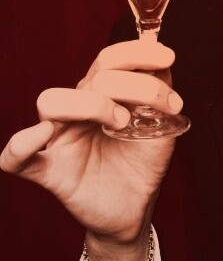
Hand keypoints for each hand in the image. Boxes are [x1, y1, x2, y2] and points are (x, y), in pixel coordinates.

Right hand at [0, 39, 180, 243]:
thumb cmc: (142, 161)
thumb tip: (162, 65)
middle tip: (154, 110)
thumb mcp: (161, 125)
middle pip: (93, 77)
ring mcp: (60, 138)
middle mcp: (77, 108)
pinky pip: (17, 157)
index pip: (109, 59)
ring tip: (120, 123)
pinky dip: (22, 144)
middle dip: (132, 86)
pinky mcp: (50, 171)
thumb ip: (160, 94)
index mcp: (101, 93)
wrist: (135, 208)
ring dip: (91, 104)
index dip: (137, 52)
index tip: (168, 58)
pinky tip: (43, 134)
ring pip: (51, 101)